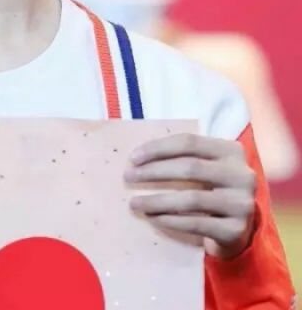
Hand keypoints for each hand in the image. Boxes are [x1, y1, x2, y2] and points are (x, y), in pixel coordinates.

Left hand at [125, 133, 256, 258]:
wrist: (237, 227)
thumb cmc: (210, 188)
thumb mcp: (204, 166)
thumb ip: (181, 157)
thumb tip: (137, 157)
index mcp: (231, 151)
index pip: (189, 142)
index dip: (158, 148)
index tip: (132, 157)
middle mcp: (242, 175)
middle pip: (189, 168)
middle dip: (153, 172)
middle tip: (128, 177)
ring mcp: (242, 203)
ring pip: (191, 199)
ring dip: (157, 201)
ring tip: (134, 202)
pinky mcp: (237, 230)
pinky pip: (196, 223)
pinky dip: (170, 220)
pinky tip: (153, 218)